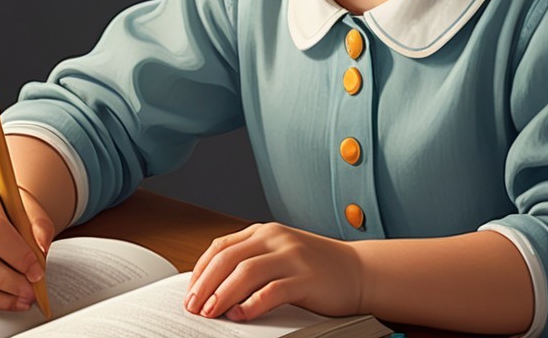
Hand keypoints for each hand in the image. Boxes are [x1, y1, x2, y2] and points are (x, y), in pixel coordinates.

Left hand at [185, 223, 363, 321]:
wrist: (358, 270)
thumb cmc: (315, 268)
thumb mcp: (280, 255)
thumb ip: (252, 262)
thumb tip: (212, 289)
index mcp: (265, 232)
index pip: (221, 247)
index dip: (200, 271)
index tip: (189, 293)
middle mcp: (276, 239)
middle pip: (228, 259)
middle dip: (205, 285)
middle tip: (192, 307)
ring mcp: (292, 256)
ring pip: (246, 272)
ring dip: (222, 294)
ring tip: (210, 313)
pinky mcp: (306, 278)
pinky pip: (272, 290)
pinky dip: (252, 304)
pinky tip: (240, 315)